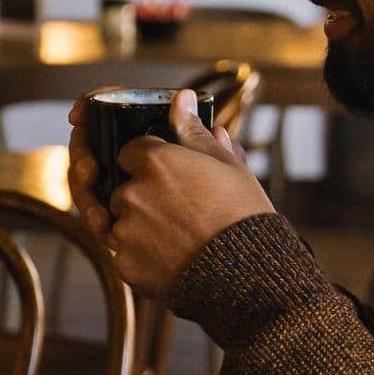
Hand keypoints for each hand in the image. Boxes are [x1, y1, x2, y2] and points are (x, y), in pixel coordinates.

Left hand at [66, 89, 273, 298]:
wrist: (251, 276)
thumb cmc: (243, 216)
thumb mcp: (227, 166)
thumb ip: (194, 131)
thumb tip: (182, 98)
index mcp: (154, 162)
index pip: (131, 152)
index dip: (150, 164)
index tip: (171, 177)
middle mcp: (131, 193)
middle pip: (123, 189)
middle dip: (144, 198)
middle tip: (182, 213)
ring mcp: (125, 231)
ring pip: (122, 223)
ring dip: (142, 228)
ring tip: (183, 239)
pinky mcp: (125, 265)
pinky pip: (126, 255)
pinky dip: (145, 257)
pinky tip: (176, 260)